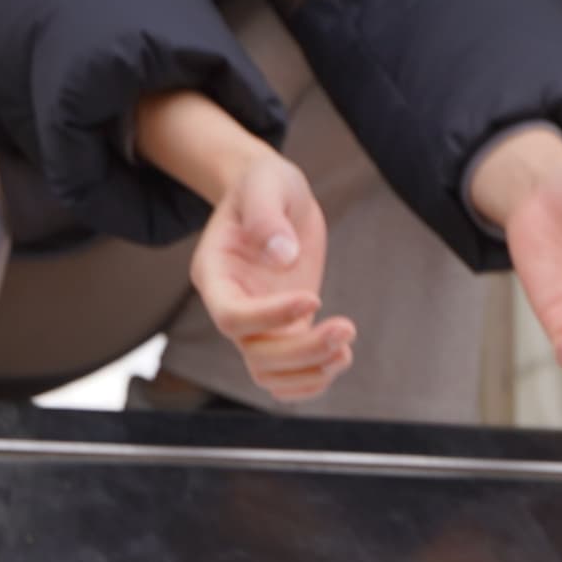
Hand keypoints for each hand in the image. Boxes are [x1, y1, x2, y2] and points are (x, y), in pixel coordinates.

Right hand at [138, 90, 357, 399]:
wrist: (275, 197)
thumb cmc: (264, 184)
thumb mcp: (265, 182)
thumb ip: (266, 214)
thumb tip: (282, 255)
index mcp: (214, 274)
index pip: (231, 316)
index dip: (270, 317)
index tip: (314, 298)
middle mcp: (230, 305)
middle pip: (256, 354)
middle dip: (303, 351)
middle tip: (346, 327)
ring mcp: (255, 323)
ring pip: (270, 374)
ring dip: (310, 371)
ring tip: (345, 347)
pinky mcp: (283, 330)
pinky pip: (288, 376)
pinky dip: (314, 380)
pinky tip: (341, 356)